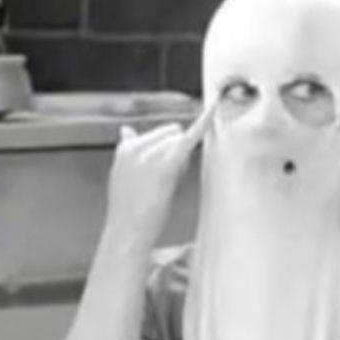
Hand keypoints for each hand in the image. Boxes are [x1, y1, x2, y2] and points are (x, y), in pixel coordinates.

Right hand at [105, 103, 215, 248]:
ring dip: (183, 162)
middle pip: (173, 136)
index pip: (160, 136)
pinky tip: (215, 107)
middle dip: (177, 154)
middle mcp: (137, 146)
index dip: (168, 154)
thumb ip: (128, 149)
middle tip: (164, 184)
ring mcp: (149, 154)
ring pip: (182, 143)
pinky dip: (204, 121)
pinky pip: (190, 138)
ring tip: (165, 187)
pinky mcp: (165, 164)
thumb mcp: (124, 176)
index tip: (176, 152)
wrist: (127, 232)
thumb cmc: (129, 209)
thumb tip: (126, 130)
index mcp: (126, 148)